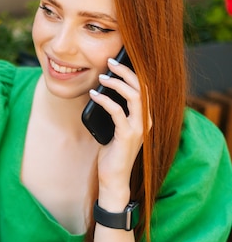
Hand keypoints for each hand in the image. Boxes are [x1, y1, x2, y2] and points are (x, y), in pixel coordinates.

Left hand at [90, 58, 151, 196]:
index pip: (144, 88)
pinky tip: (94, 95)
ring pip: (134, 96)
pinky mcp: (127, 136)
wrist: (114, 179)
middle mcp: (146, 121)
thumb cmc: (113, 154)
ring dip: (116, 83)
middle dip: (125, 71)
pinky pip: (117, 111)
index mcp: (145, 117)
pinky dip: (104, 100)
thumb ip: (115, 113)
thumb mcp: (115, 129)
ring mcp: (139, 128)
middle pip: (142, 87)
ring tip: (102, 77)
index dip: (132, 72)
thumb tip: (101, 92)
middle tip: (110, 62)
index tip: (117, 62)